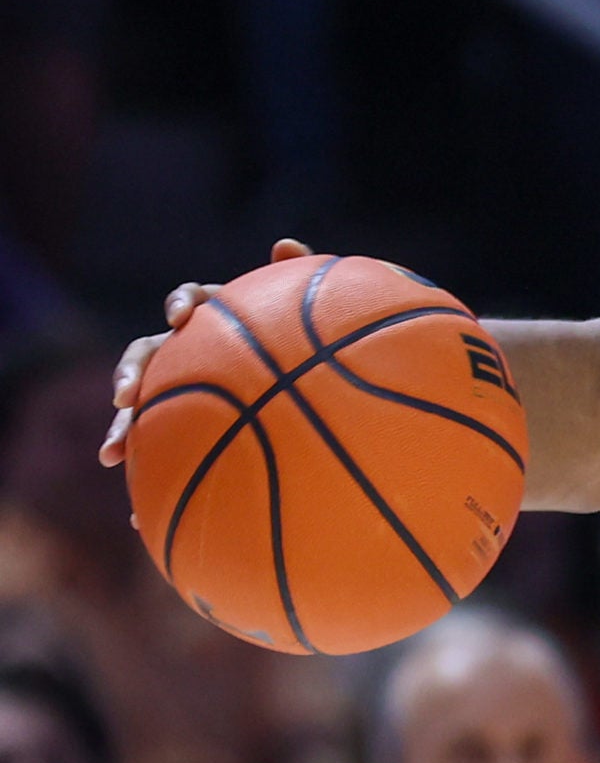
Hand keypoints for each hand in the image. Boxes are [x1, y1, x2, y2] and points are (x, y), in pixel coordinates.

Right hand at [100, 239, 311, 465]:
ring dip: (122, 429)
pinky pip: (167, 454)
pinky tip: (144, 518)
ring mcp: (184, 392)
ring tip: (112, 456)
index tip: (183, 317)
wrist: (324, 390)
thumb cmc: (318, 346)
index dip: (182, 303)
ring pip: (142, 409)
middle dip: (130, 373)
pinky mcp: (186, 429)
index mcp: (220, 321)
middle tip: (125, 396)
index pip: (191, 301)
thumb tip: (284, 244)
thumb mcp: (316, 314)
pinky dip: (155, 480)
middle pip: (148, 355)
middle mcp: (192, 354)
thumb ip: (302, 279)